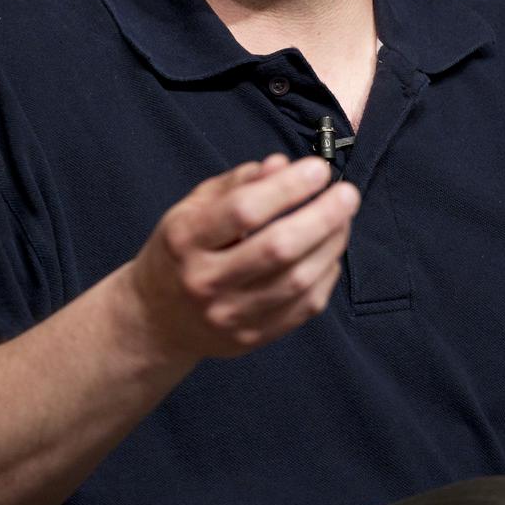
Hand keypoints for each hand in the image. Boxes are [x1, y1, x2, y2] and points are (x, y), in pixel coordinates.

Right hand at [124, 154, 359, 359]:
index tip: (319, 169)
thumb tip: (283, 165)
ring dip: (331, 244)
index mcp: (185, 240)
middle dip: (322, 216)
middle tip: (347, 193)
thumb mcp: (193, 206)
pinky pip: (304, 307)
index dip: (288, 188)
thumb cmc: (180, 250)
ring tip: (344, 219)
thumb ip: (238, 183)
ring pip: (298, 280)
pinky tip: (330, 252)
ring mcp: (230, 315)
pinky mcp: (251, 339)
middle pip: (277, 248)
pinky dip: (326, 275)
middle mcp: (205, 281)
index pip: (243, 212)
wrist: (157, 318)